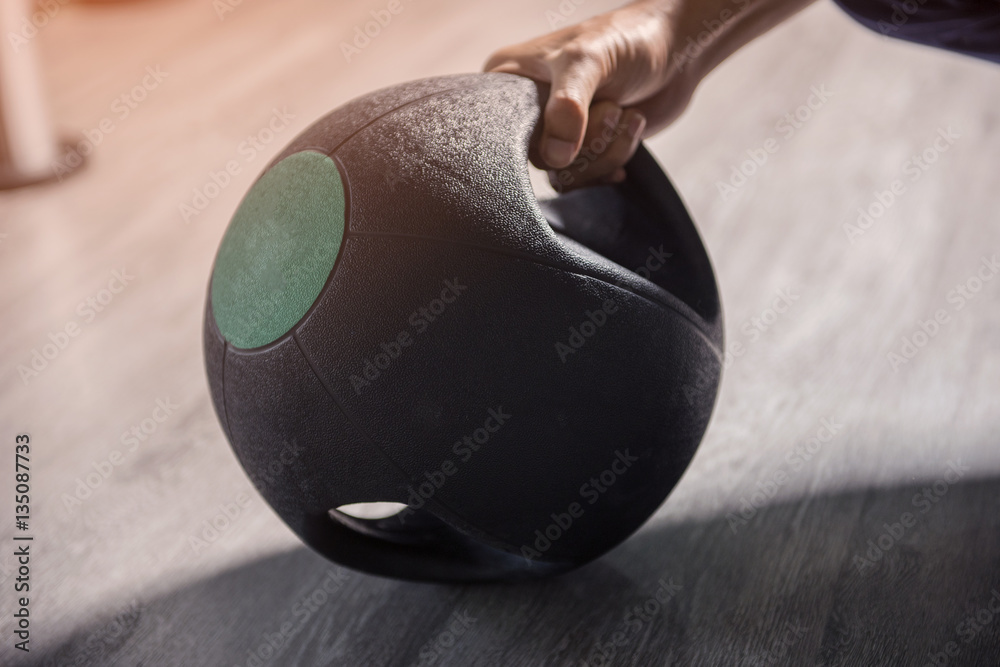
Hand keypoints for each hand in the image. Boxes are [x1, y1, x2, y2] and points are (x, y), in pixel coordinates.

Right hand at [485, 0, 816, 189]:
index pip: (501, 132)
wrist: (678, 49)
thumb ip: (568, 106)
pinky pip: (585, 177)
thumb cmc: (628, 39)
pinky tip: (630, 132)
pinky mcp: (582, 147)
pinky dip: (614, 159)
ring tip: (627, 115)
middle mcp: (527, 108)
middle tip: (613, 109)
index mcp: (508, 79)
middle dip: (587, 142)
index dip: (541, 135)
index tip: (574, 121)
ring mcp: (555, 130)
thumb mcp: (591, 60)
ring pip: (565, 173)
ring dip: (606, 151)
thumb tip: (555, 156)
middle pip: (540, 158)